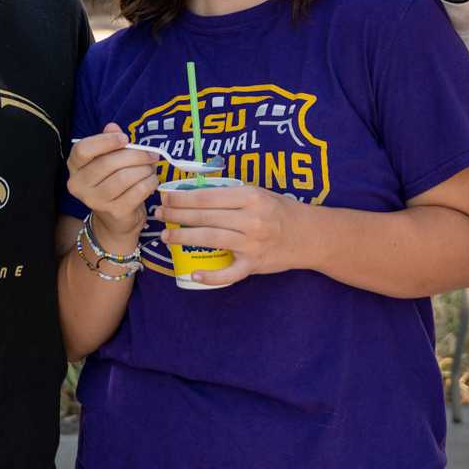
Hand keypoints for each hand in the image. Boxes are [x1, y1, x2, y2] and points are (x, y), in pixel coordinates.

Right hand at [67, 124, 158, 250]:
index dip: (105, 141)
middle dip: (135, 155)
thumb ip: (109, 142)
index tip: (125, 138)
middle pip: (108, 163)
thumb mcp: (108, 160)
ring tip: (151, 168)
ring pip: (124, 177)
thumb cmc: (112, 183)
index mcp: (75, 168)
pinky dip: (149, 182)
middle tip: (151, 154)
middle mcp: (79, 185)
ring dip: (144, 169)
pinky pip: (137, 191)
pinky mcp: (114, 211)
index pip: (82, 150)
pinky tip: (152, 180)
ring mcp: (95, 201)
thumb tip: (113, 127)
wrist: (116, 220)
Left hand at [153, 182, 306, 286]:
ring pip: (211, 239)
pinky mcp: (254, 265)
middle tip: (159, 214)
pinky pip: (229, 273)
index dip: (183, 197)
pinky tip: (192, 273)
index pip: (208, 196)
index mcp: (251, 197)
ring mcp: (252, 243)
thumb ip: (232, 194)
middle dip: (177, 215)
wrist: (309, 235)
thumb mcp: (260, 193)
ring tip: (166, 237)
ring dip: (184, 237)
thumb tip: (196, 192)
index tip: (166, 197)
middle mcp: (251, 219)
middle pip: (205, 216)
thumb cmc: (281, 211)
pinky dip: (211, 276)